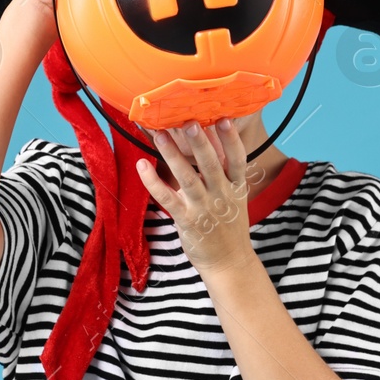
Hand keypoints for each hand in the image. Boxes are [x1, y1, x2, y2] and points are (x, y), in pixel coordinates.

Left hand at [135, 119, 257, 276]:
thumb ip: (224, 173)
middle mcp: (221, 195)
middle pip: (210, 164)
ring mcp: (203, 208)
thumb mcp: (234, 198)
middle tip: (189, 121)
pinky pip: (167, 198)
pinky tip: (142, 165)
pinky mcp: (186, 220)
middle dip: (199, 142)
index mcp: (236, 187)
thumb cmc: (228, 225)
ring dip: (173, 155)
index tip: (223, 118)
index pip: (237, 159)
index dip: (230, 139)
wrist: (228, 261)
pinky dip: (153, 182)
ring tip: (161, 135)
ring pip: (187, 178)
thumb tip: (208, 142)